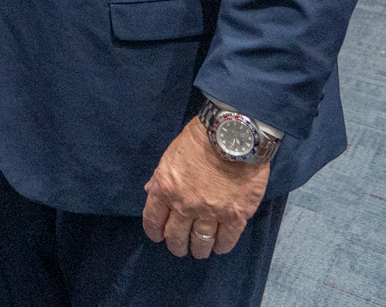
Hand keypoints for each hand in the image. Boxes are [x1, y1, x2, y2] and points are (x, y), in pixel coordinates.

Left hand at [142, 118, 270, 257]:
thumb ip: (159, 177)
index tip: (158, 236)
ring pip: (201, 242)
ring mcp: (211, 213)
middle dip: (176, 245)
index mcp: (165, 189)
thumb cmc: (199, 140)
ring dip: (199, 249)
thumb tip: (149, 191)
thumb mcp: (170, 155)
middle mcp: (185, 205)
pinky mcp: (236, 216)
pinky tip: (220, 246)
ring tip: (200, 251)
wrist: (232, 135)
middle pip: (176, 236)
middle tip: (180, 247)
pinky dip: (222, 246)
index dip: (154, 231)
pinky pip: (227, 239)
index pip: (153, 219)